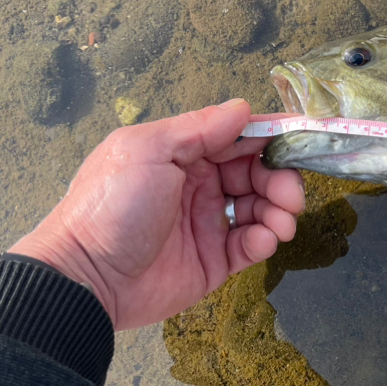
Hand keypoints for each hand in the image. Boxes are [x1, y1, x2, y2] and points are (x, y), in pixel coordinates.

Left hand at [10, 98, 304, 330]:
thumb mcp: (149, 151)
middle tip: (291, 196)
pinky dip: (266, 239)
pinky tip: (262, 239)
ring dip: (280, 210)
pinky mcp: (215, 261)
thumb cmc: (112, 205)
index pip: (237, 138)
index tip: (299, 141)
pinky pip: (252, 244)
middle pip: (258, 173)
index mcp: (182, 154)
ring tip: (282, 222)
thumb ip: (198, 128)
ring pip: (261, 208)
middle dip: (281, 179)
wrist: (87, 277)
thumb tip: (243, 108)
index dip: (270, 138)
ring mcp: (208, 223)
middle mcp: (199, 185)